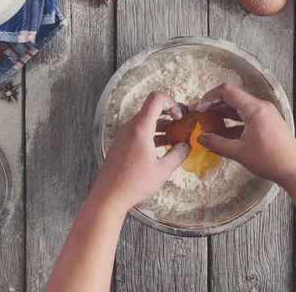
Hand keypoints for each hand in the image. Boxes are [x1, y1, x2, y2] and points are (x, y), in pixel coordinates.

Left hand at [93, 92, 190, 210]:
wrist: (109, 196)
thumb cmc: (134, 183)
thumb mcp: (163, 170)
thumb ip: (178, 154)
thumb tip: (186, 146)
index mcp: (141, 128)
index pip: (156, 99)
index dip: (172, 103)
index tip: (180, 117)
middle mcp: (130, 127)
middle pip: (151, 109)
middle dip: (169, 115)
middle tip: (181, 126)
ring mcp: (123, 135)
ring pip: (145, 120)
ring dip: (161, 126)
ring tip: (174, 139)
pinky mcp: (121, 143)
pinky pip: (139, 131)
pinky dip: (152, 134)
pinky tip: (161, 148)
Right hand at [189, 83, 295, 185]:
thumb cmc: (272, 160)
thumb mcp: (240, 152)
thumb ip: (217, 144)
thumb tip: (201, 138)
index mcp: (255, 108)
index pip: (227, 91)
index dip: (209, 97)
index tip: (198, 107)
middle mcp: (261, 107)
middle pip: (232, 99)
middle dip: (214, 106)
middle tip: (199, 116)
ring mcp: (265, 115)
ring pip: (239, 109)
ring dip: (223, 116)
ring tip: (208, 125)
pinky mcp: (268, 124)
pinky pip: (246, 119)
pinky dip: (233, 124)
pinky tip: (223, 135)